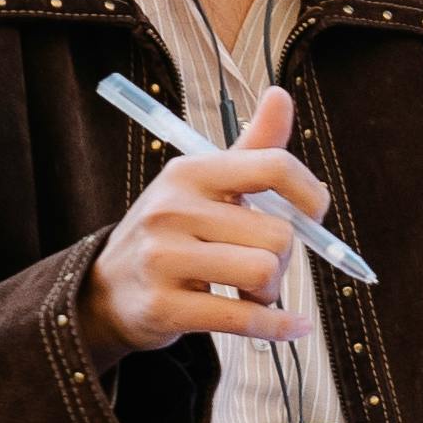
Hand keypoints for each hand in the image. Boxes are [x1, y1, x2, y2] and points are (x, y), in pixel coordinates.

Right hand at [82, 87, 329, 356]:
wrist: (107, 291)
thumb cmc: (171, 234)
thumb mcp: (203, 185)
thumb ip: (251, 148)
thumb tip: (280, 95)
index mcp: (190, 172)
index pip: (272, 166)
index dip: (309, 193)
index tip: (315, 213)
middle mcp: (173, 210)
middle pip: (278, 233)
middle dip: (284, 258)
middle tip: (260, 266)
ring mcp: (164, 258)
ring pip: (265, 272)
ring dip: (271, 291)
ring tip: (250, 291)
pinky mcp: (164, 307)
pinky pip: (245, 318)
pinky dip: (278, 326)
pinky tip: (292, 326)